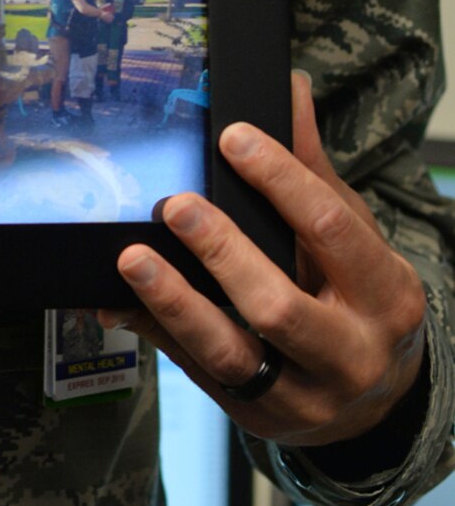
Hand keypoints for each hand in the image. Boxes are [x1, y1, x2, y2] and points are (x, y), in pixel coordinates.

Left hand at [99, 74, 427, 446]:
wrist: (379, 402)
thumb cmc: (362, 300)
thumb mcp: (356, 237)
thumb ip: (314, 169)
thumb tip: (288, 90)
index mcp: (387, 297)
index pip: (331, 230)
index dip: (281, 181)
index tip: (234, 139)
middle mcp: (351, 355)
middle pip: (279, 306)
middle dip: (223, 253)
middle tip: (176, 206)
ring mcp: (302, 396)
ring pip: (231, 353)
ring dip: (176, 303)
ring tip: (133, 258)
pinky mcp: (256, 415)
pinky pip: (196, 372)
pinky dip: (155, 333)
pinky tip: (119, 302)